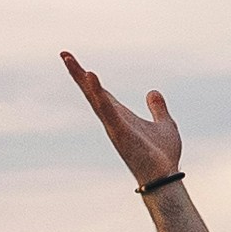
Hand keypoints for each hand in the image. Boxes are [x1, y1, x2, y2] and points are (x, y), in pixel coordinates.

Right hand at [62, 53, 181, 190]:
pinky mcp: (120, 133)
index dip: (88, 77)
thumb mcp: (164, 124)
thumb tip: (153, 92)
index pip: (101, 92)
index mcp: (121, 116)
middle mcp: (113, 120)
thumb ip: (157, 108)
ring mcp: (115, 126)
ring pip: (95, 99)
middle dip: (77, 73)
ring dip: (83, 80)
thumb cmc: (162, 155)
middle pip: (92, 92)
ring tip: (71, 61)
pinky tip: (91, 76)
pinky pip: (108, 110)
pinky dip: (99, 94)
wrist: (166, 177)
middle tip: (64, 54)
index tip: (73, 60)